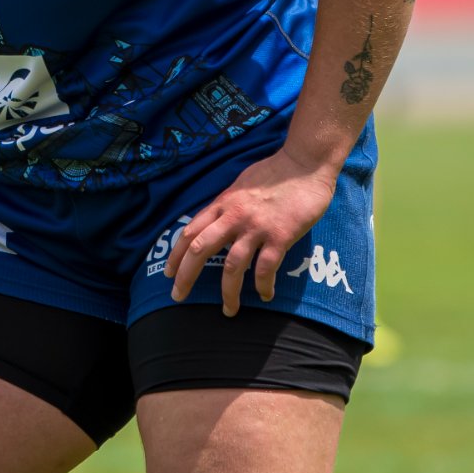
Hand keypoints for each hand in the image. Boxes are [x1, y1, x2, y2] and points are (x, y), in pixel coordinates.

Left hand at [165, 145, 343, 315]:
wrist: (305, 162)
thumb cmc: (275, 172)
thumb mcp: (241, 185)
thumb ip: (227, 205)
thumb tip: (215, 222)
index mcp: (223, 204)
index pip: (190, 232)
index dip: (176, 255)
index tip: (168, 273)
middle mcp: (234, 216)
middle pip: (201, 249)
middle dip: (186, 276)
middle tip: (179, 295)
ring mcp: (256, 226)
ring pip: (232, 266)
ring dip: (228, 292)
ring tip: (229, 309)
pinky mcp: (280, 235)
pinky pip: (266, 267)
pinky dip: (263, 285)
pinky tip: (265, 295)